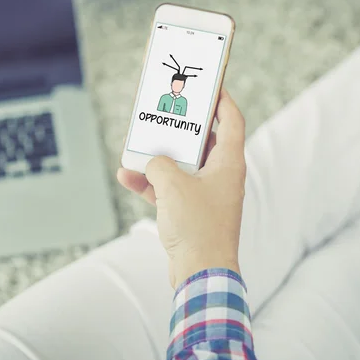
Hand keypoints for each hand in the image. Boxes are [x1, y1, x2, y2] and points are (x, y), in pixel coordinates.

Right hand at [118, 89, 245, 288]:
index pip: (231, 120)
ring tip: (139, 144)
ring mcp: (207, 195)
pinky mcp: (192, 212)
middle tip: (166, 111)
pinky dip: (152, 183)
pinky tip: (127, 176)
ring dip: (161, 157)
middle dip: (182, 128)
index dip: (222, 100)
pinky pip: (171, 190)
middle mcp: (221, 176)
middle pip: (204, 142)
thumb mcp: (173, 185)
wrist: (199, 273)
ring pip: (184, 166)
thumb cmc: (197, 227)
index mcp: (228, 164)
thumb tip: (153, 163)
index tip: (209, 86)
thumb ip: (160, 165)